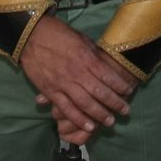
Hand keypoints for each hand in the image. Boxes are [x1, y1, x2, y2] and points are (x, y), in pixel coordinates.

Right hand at [20, 16, 134, 142]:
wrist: (31, 35)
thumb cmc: (58, 34)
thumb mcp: (81, 39)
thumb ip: (93, 54)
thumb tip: (106, 64)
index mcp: (86, 58)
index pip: (108, 76)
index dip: (120, 86)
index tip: (129, 91)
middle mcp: (77, 73)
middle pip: (100, 92)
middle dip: (115, 103)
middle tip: (125, 111)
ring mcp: (63, 84)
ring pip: (85, 104)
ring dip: (99, 114)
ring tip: (110, 122)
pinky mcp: (51, 91)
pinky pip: (66, 109)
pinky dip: (78, 119)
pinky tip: (89, 126)